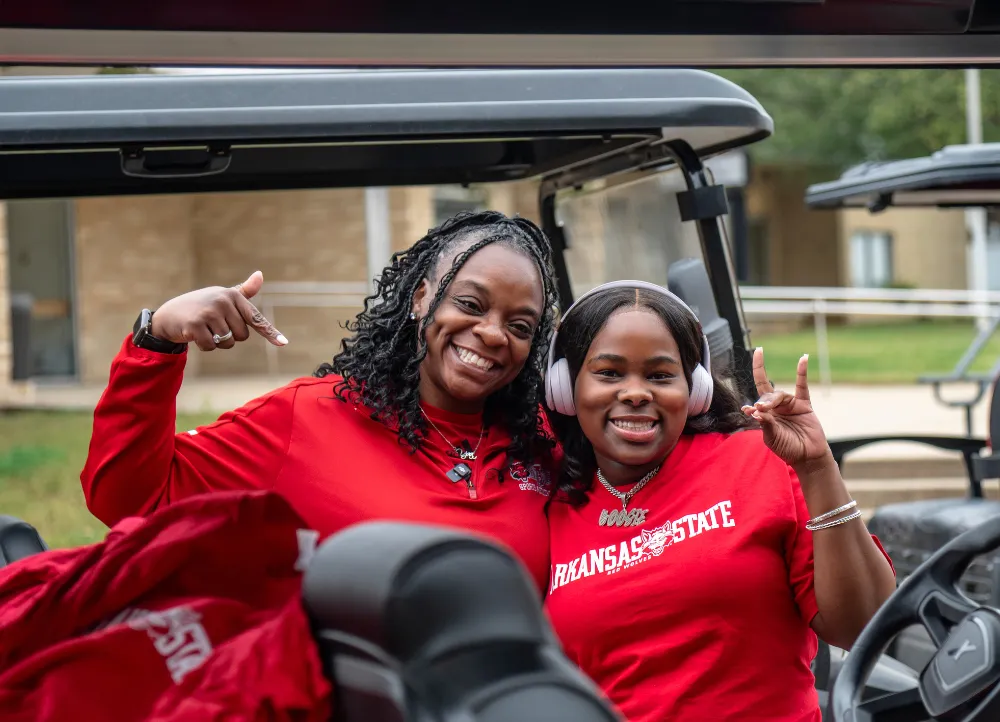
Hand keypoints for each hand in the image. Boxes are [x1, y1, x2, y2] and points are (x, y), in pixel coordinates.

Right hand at [149, 271, 288, 351]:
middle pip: (242, 336)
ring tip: (204, 329)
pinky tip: (194, 335)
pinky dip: (205, 346)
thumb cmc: (201, 306)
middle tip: (214, 325)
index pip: (255, 317)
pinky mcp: (195, 325)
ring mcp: (209, 312)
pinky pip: (212, 346)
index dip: (270, 332)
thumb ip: (243, 291)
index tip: (284, 343)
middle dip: (230, 336)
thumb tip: (260, 275)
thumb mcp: (223, 297)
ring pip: (227, 343)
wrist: (169, 314)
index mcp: (233, 295)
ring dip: (217, 342)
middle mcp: (222, 301)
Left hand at [741, 347, 830, 468]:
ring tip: (767, 407)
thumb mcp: (772, 438)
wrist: (808, 456)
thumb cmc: (787, 448)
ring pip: (780, 394)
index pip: (755, 402)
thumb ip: (766, 424)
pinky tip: (803, 358)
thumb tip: (756, 411)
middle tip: (760, 407)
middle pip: (766, 394)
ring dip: (773, 399)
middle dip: (763, 400)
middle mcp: (776, 408)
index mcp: (765, 416)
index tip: (748, 410)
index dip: (752, 404)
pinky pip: (802, 385)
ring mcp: (790, 405)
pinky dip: (802, 372)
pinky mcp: (804, 404)